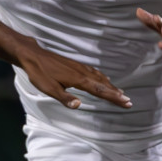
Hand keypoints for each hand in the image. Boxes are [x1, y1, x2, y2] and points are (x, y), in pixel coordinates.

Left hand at [15, 40, 131, 109]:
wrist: (33, 55)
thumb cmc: (39, 73)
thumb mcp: (49, 89)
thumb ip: (64, 98)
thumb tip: (79, 105)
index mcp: (78, 79)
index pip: (100, 91)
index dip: (113, 97)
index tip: (126, 102)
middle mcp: (82, 72)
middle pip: (103, 84)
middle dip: (116, 93)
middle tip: (128, 101)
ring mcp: (79, 67)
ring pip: (99, 77)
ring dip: (110, 86)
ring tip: (120, 92)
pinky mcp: (75, 65)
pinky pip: (94, 72)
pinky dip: (102, 77)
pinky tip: (103, 78)